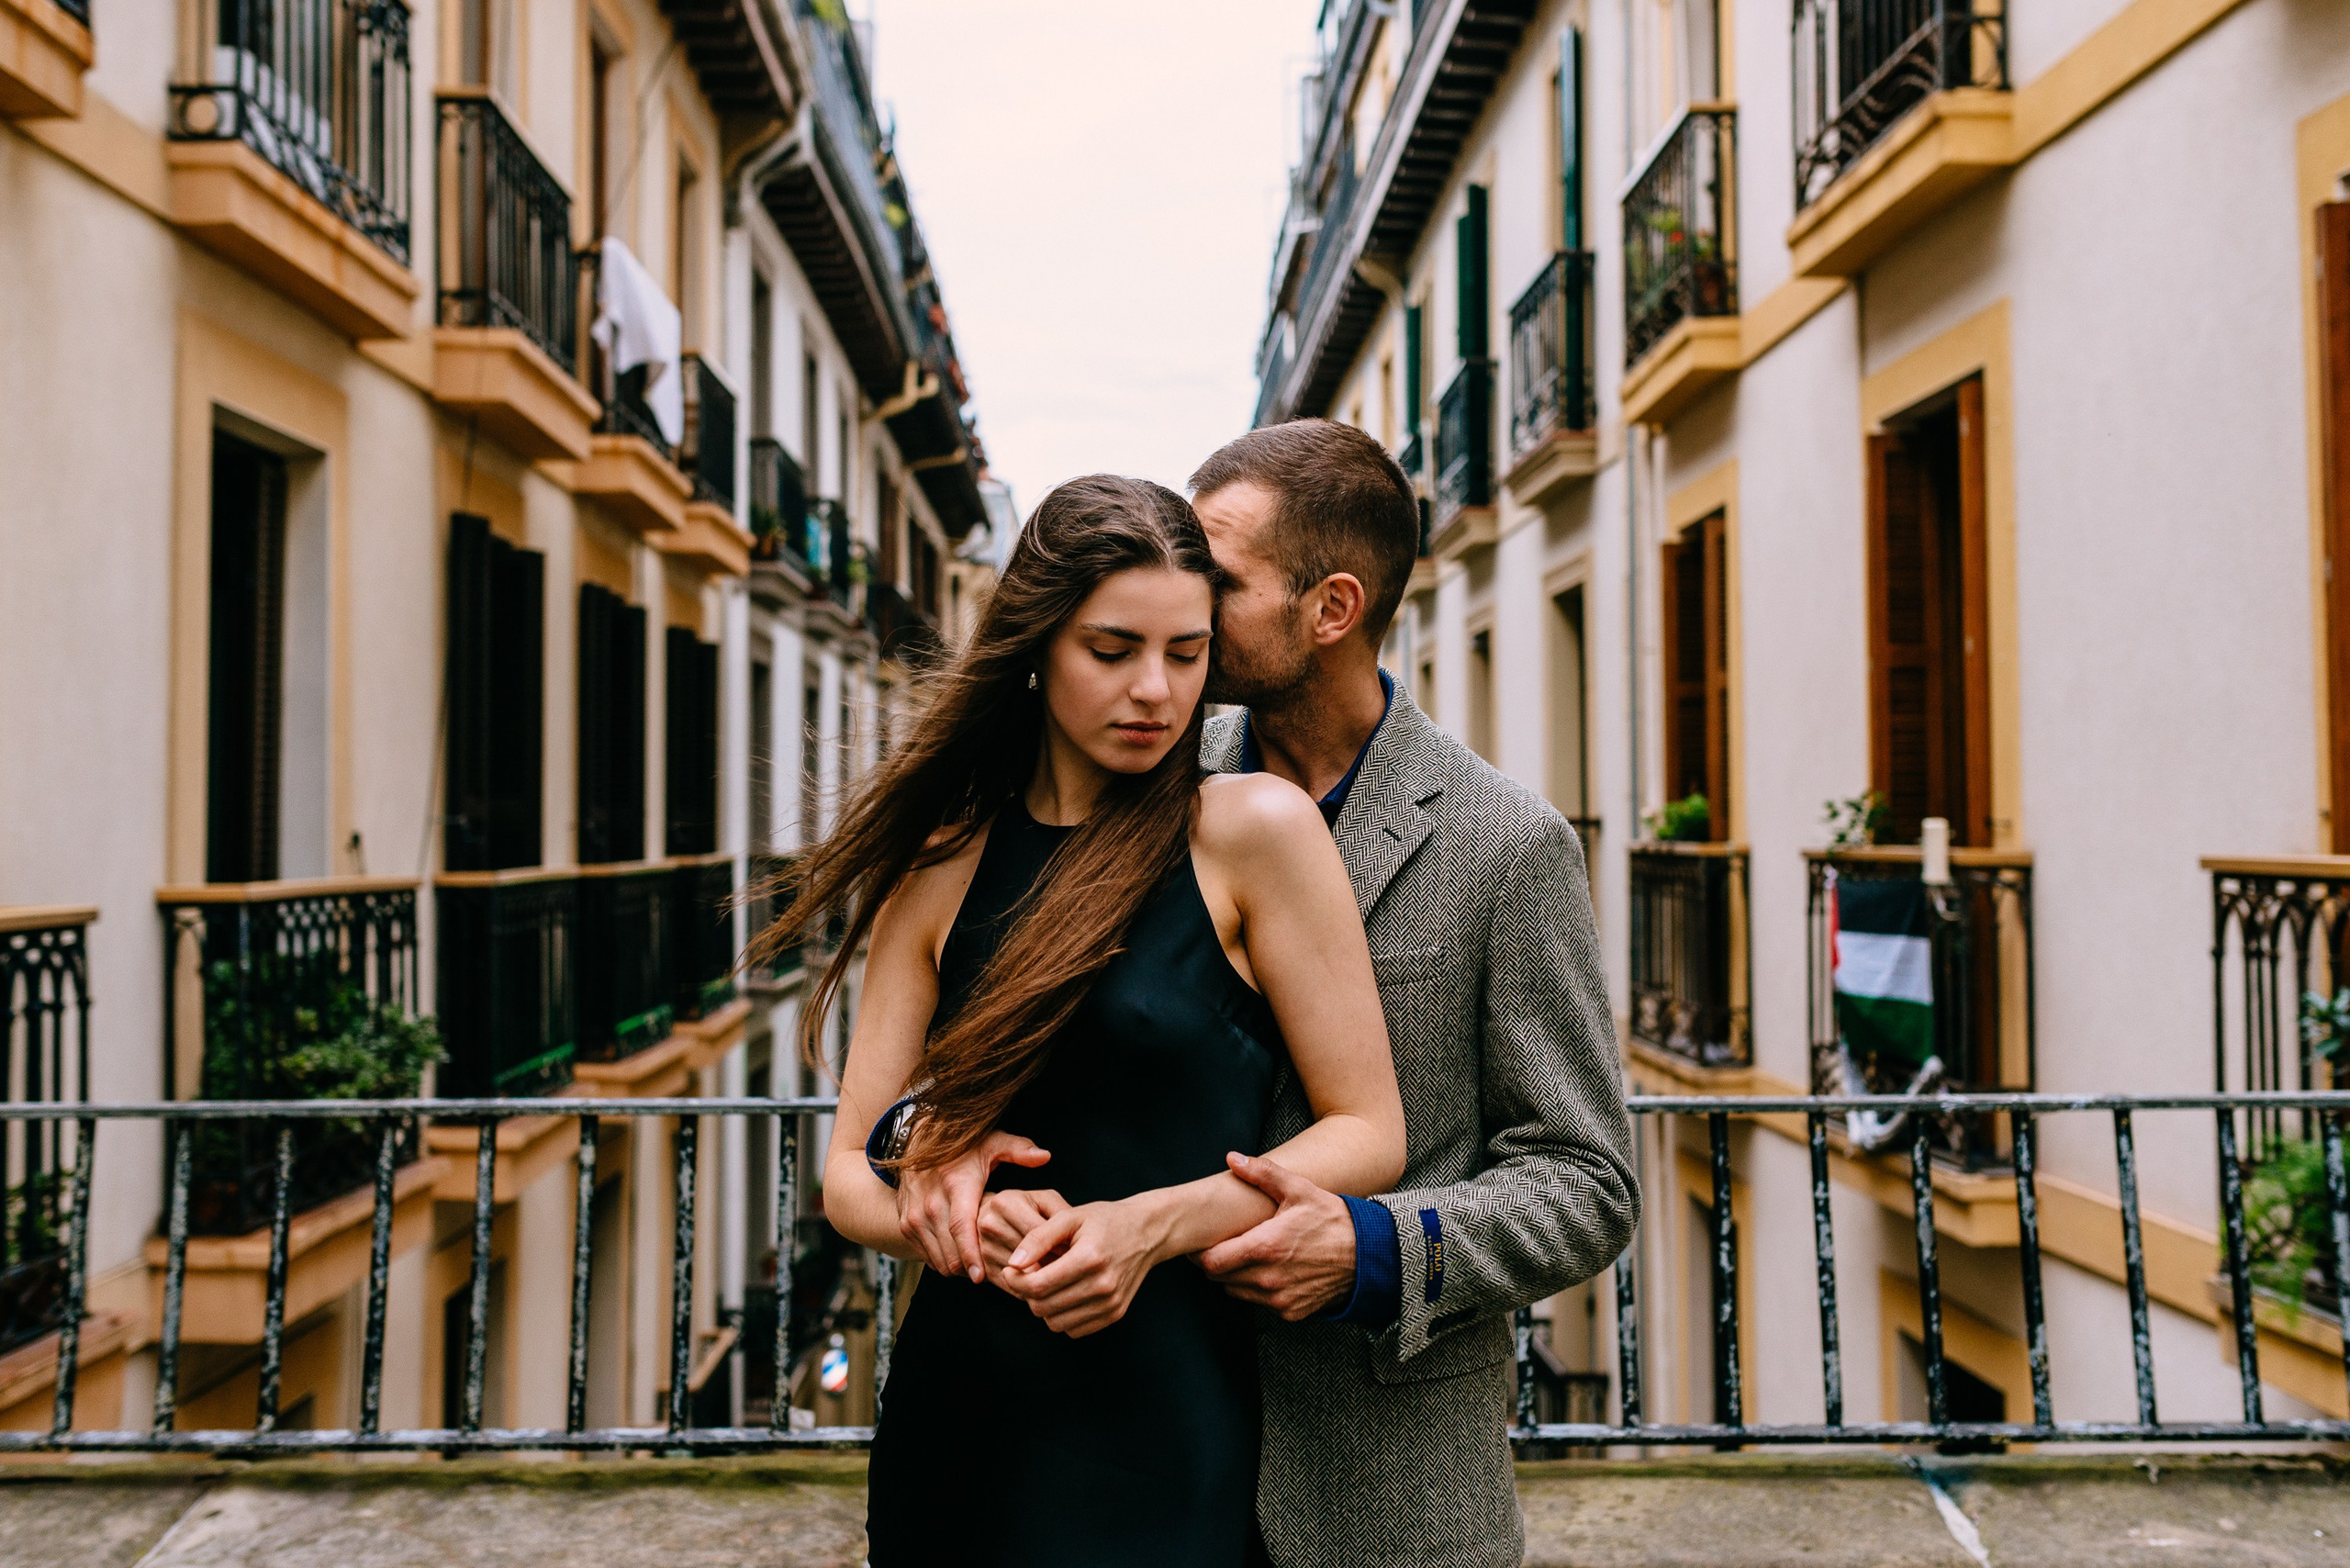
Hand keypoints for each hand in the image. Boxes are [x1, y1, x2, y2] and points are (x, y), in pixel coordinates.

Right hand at [895, 1131, 1052, 1281]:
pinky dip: (944, 1262)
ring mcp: (915, 1217)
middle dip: (972, 1270)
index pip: (962, 1228)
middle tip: (997, 1275)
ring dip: (959, 1269)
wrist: (917, 1144)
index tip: (982, 1277)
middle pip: (950, 1252)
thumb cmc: (962, 1148)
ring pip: (938, 1260)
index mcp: (956, 1186)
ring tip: (982, 1268)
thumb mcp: (991, 1143)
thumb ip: (1019, 1149)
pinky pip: (927, 1257)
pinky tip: (963, 1257)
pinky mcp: (906, 1225)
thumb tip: (1045, 1156)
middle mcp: (931, 1204)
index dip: (971, 1256)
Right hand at [976, 1187, 1069, 1283]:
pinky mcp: (984, 1270)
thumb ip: (1061, 1211)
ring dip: (1044, 1279)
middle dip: (1054, 1264)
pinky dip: (1032, 1289)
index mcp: (1005, 1203)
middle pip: (1029, 1255)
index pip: (1038, 1232)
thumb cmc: (1026, 1207)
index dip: (1061, 1245)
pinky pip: (1014, 1286)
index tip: (1078, 1254)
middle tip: (1074, 1269)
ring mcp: (984, 1249)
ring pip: (1022, 1274)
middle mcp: (989, 1225)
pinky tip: (1046, 1283)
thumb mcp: (1045, 1200)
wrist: (992, 1216)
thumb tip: (1075, 1238)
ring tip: (1062, 1276)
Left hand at [998, 1198, 1169, 1337]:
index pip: (1038, 1285)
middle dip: (1026, 1293)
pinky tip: (1064, 1294)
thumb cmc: (1105, 1220)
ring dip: (1043, 1307)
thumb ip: (1038, 1238)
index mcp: (1090, 1258)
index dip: (1015, 1280)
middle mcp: (1103, 1285)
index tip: (1010, 1269)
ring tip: (1046, 1284)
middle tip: (1025, 1276)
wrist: (1147, 1231)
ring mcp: (1111, 1303)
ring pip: (1056, 1323)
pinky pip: (1074, 1330)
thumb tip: (1013, 1263)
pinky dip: (1062, 1317)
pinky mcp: (1115, 1314)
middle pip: (1043, 1307)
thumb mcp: (1070, 1217)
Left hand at [1196, 1153, 1358, 1320]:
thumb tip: (1232, 1158)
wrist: (1367, 1255)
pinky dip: (1257, 1290)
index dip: (1200, 1253)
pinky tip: (1269, 1270)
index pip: (1210, 1262)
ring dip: (1234, 1277)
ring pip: (1236, 1292)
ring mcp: (1279, 1300)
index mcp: (1265, 1247)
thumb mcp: (1299, 1189)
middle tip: (1223, 1245)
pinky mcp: (1290, 1312)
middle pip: (1218, 1279)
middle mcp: (1268, 1279)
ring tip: (1247, 1255)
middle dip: (1215, 1262)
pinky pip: (1259, 1304)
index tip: (1202, 1241)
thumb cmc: (1332, 1220)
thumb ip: (1263, 1173)